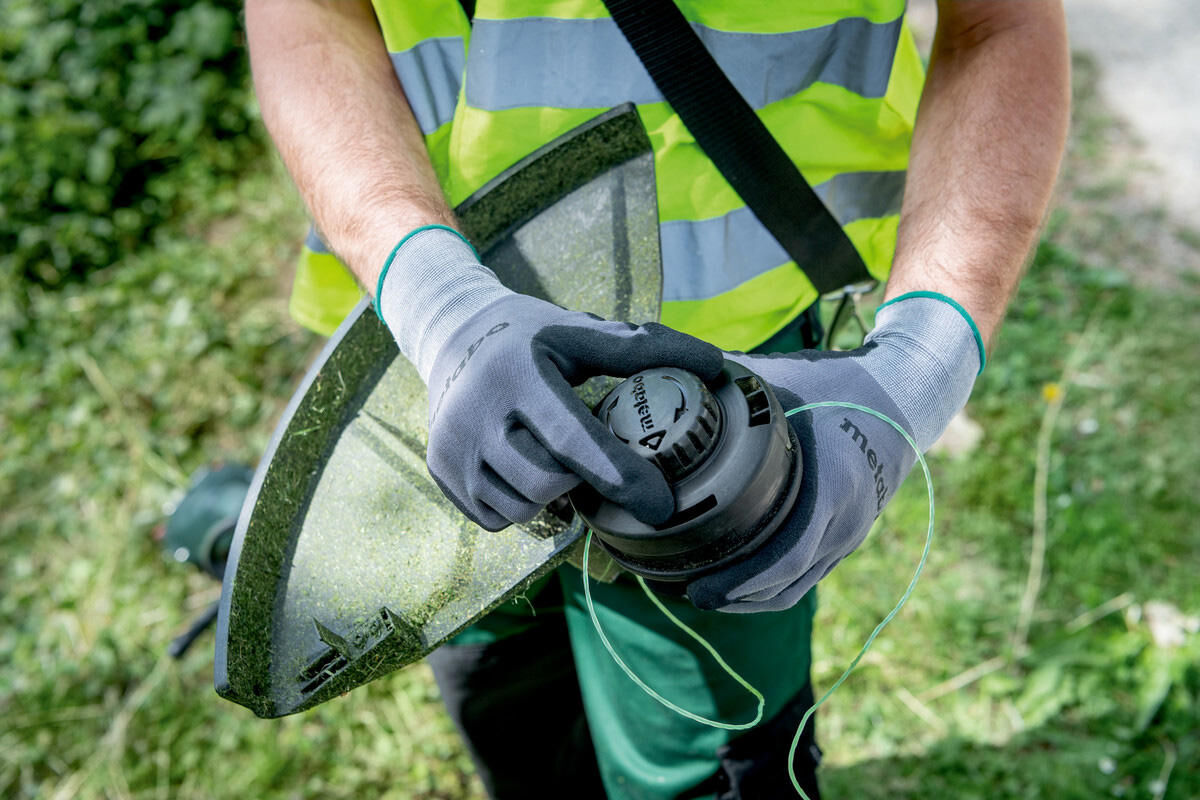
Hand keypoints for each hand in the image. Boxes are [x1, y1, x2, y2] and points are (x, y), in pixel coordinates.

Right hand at [376, 226, 723, 530]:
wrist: (454, 335)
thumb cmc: (534, 336)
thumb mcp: (584, 331)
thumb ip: (646, 348)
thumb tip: (714, 366)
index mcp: (518, 373)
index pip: (576, 441)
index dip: (623, 479)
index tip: (662, 507)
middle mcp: (476, 412)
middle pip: (549, 485)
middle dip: (582, 480)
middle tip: (593, 458)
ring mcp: (452, 447)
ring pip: (523, 507)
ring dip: (553, 495)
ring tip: (556, 458)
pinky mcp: (440, 471)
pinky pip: (497, 518)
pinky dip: (521, 503)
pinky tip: (524, 468)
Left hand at [685, 294, 983, 612]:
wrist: (903, 393)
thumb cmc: (838, 383)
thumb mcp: (783, 377)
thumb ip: (728, 380)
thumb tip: (663, 372)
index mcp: (831, 486)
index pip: (786, 556)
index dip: (740, 581)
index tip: (696, 588)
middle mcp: (845, 521)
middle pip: (785, 583)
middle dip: (734, 595)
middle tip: (683, 591)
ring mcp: (849, 533)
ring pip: (796, 587)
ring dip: (750, 598)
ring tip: (699, 592)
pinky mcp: (846, 535)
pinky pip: (806, 575)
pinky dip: (769, 587)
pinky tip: (734, 582)